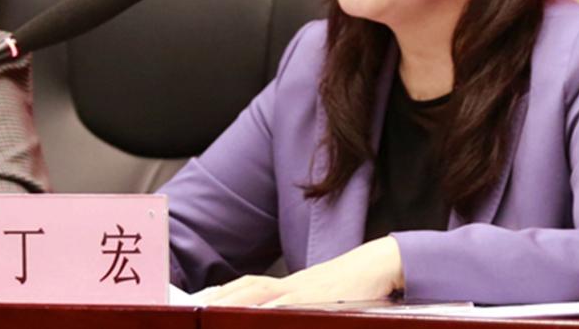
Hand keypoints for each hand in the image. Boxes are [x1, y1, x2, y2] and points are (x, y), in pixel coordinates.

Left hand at [205, 236, 403, 306]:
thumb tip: (276, 313)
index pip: (251, 286)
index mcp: (293, 284)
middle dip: (222, 298)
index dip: (226, 293)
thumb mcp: (323, 296)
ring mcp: (307, 289)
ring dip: (237, 302)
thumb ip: (300, 303)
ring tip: (214, 310)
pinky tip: (261, 315)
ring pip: (264, 295)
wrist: (381, 264)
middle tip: (197, 306)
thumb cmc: (356, 284)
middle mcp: (295, 284)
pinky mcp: (321, 298)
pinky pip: (292, 305)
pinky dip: (273, 311)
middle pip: (250, 287)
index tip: (202, 300)